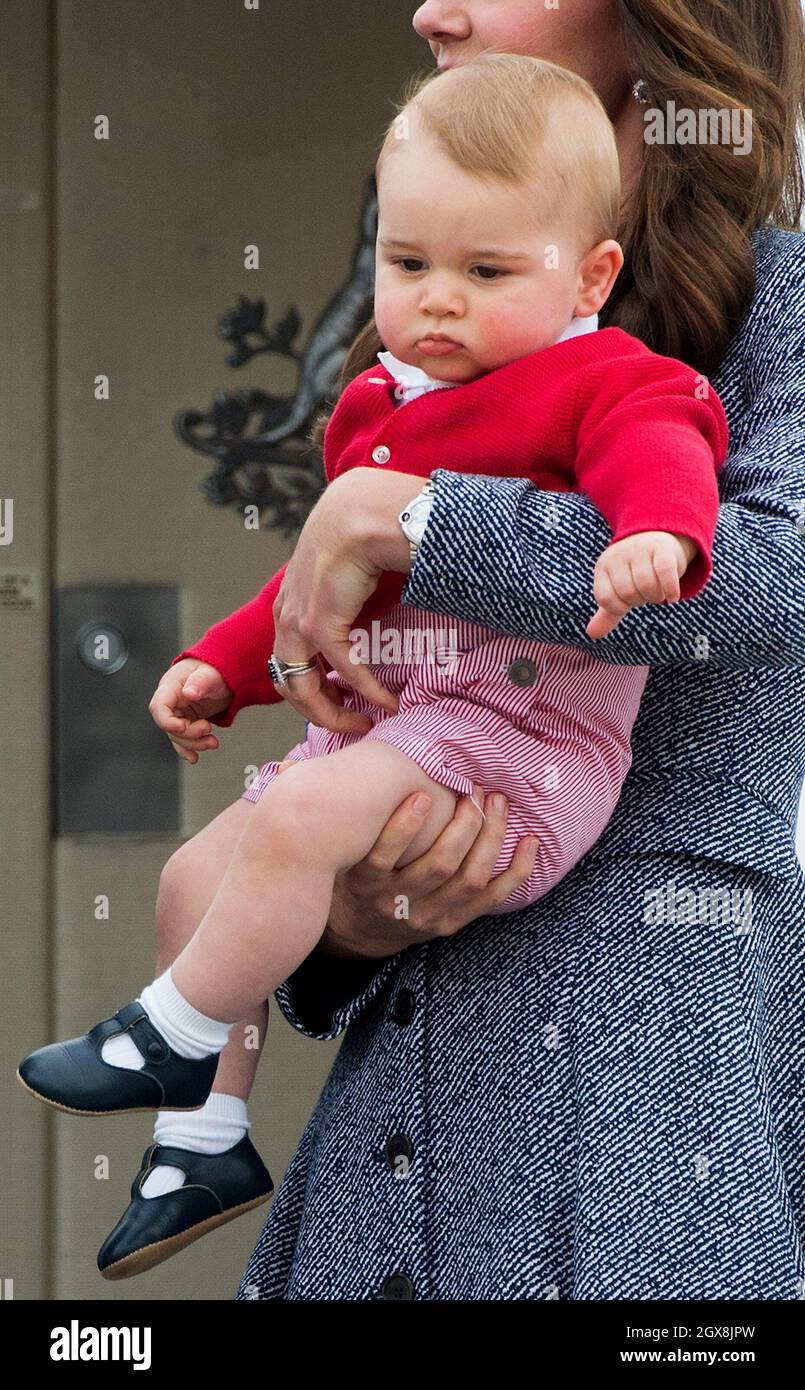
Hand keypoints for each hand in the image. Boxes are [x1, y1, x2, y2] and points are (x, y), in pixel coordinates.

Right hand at [149, 658, 232, 762]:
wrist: (223, 675)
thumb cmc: (214, 669)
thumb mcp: (210, 673)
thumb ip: (200, 682)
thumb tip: (189, 693)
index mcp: (170, 686)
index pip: (158, 707)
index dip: (167, 721)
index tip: (183, 727)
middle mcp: (171, 701)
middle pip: (169, 726)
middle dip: (189, 735)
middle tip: (208, 732)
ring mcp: (178, 712)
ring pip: (178, 736)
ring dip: (194, 743)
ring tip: (213, 743)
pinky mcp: (187, 721)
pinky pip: (183, 738)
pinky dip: (189, 749)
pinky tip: (194, 757)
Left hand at [270, 467, 427, 735]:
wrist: (359, 511)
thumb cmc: (356, 532)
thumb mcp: (341, 570)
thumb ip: (343, 592)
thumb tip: (365, 604)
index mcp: (287, 606)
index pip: (288, 663)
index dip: (311, 690)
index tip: (340, 702)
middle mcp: (285, 618)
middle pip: (289, 684)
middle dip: (320, 712)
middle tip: (352, 724)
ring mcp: (298, 623)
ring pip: (305, 689)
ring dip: (337, 713)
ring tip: (365, 724)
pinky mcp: (320, 624)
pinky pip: (345, 672)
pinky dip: (367, 691)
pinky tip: (386, 702)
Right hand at [271, 765, 540, 959]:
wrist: (356, 932)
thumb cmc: (343, 873)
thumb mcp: (323, 849)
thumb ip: (308, 805)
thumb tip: (286, 764)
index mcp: (364, 881)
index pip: (383, 857)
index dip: (404, 827)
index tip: (420, 793)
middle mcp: (396, 903)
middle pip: (438, 866)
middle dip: (462, 824)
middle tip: (474, 789)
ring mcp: (428, 916)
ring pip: (468, 879)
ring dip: (488, 838)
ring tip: (497, 802)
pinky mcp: (452, 923)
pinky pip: (492, 901)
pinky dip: (516, 872)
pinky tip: (530, 843)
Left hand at [586, 531, 697, 639]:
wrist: (657, 538)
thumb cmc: (635, 571)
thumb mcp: (619, 590)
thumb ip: (608, 612)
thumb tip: (591, 634)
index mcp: (603, 567)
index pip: (604, 598)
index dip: (619, 607)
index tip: (629, 601)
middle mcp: (618, 555)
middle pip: (627, 592)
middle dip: (640, 600)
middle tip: (646, 593)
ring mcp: (639, 549)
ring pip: (646, 584)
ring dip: (656, 596)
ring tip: (659, 592)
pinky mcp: (662, 548)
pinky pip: (665, 572)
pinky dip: (671, 589)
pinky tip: (673, 597)